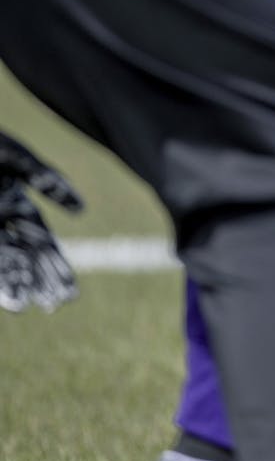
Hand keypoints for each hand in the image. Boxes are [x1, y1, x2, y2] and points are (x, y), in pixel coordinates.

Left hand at [0, 132, 83, 312]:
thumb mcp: (12, 155)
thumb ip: (44, 177)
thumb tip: (81, 210)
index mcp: (13, 202)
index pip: (39, 241)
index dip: (55, 266)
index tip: (69, 292)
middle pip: (23, 257)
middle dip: (38, 281)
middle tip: (54, 305)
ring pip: (2, 261)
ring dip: (13, 283)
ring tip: (23, 305)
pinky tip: (9, 292)